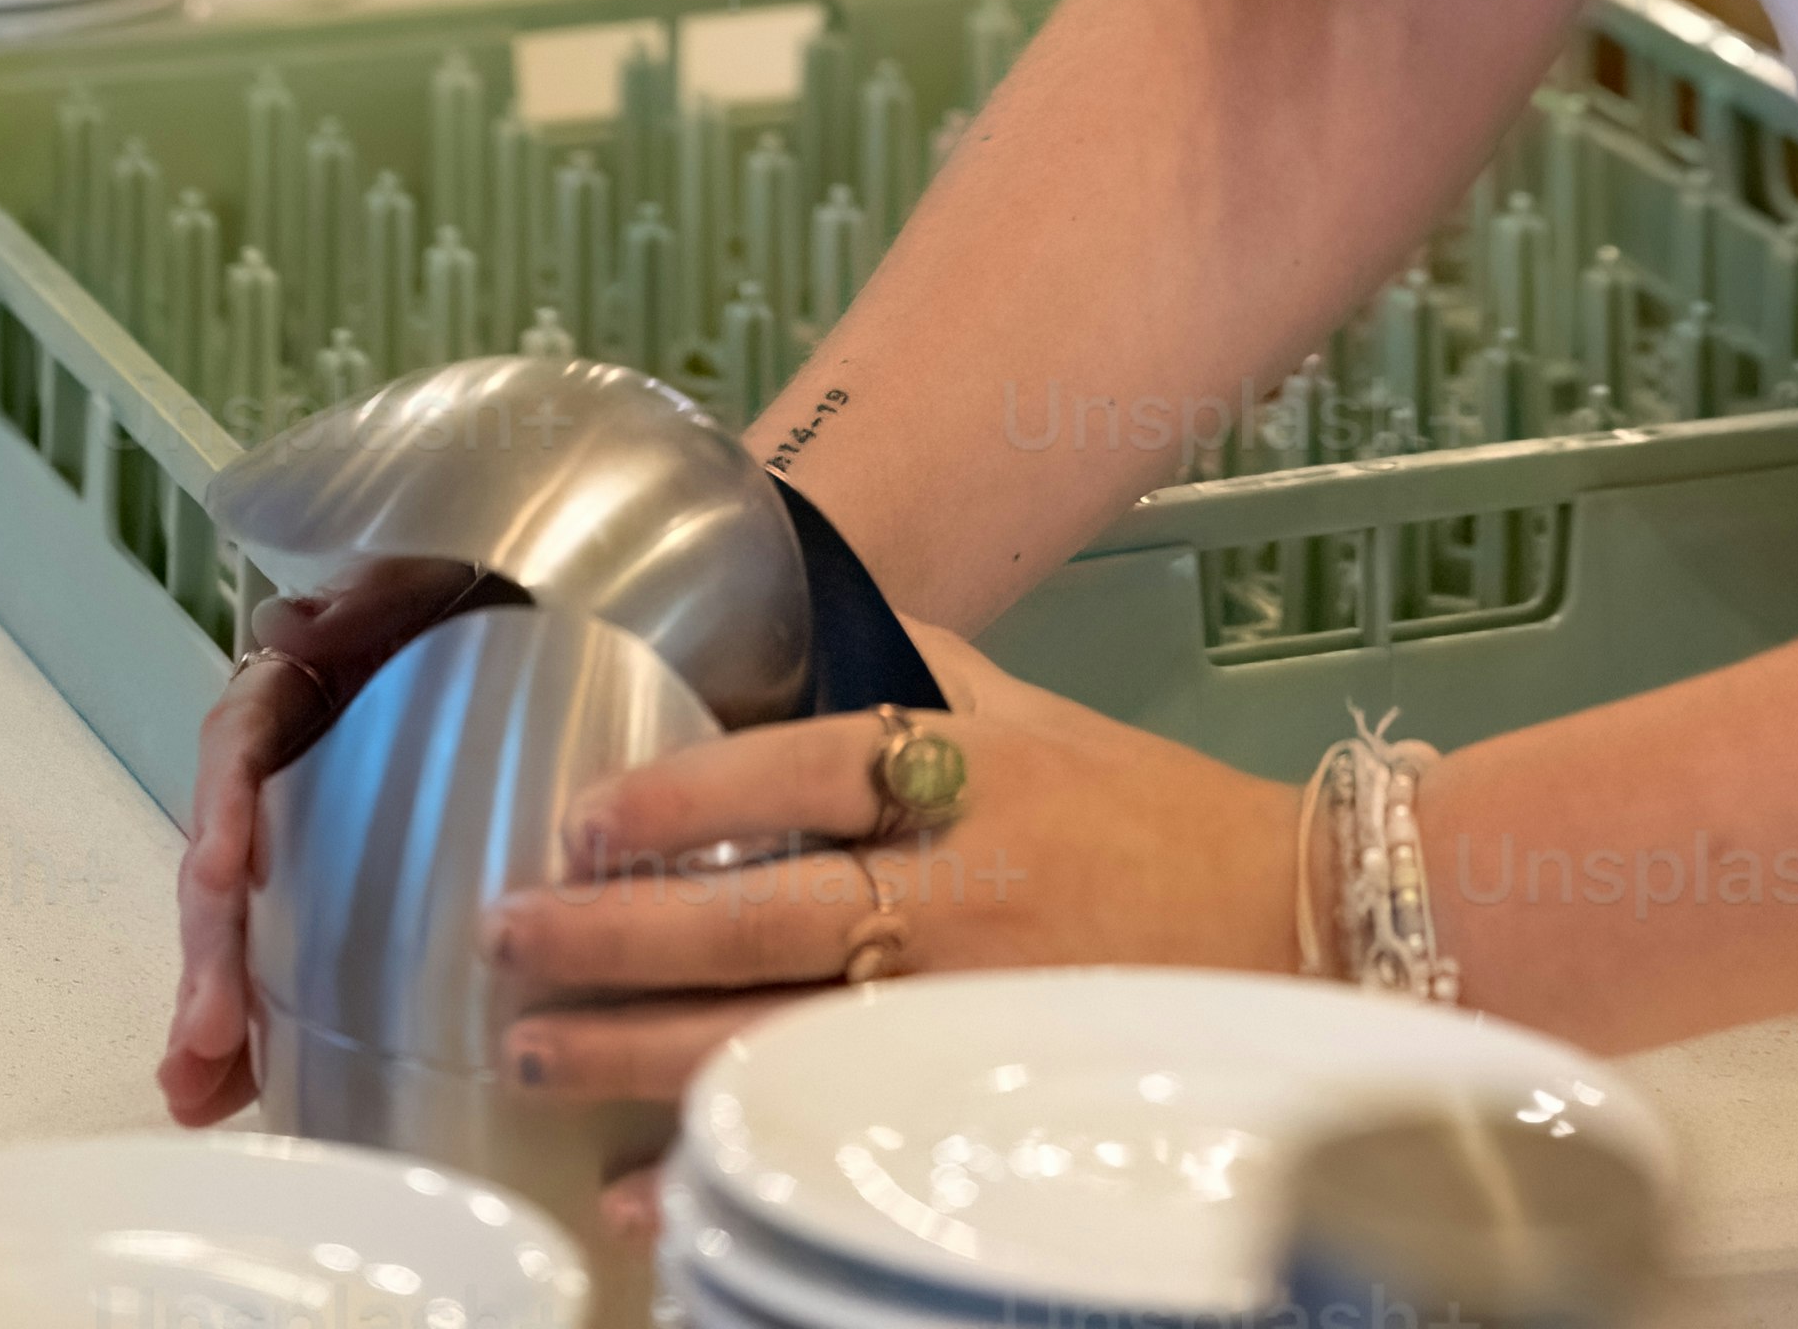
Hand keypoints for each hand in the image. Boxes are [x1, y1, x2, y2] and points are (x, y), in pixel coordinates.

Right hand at [160, 556, 493, 1125]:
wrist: (545, 631)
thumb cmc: (477, 601)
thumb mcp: (427, 579)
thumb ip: (365, 599)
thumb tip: (290, 626)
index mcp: (295, 691)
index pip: (239, 744)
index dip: (220, 810)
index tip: (216, 878)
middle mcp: (286, 772)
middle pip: (230, 862)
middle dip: (211, 952)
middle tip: (205, 1038)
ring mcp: (310, 843)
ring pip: (245, 928)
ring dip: (215, 1011)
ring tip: (195, 1091)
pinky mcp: (343, 902)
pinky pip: (291, 965)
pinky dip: (261, 1031)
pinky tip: (232, 1093)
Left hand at [483, 624, 1306, 1188]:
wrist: (1294, 930)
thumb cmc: (1157, 818)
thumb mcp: (1041, 716)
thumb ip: (926, 670)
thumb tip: (811, 611)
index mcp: (968, 775)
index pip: (798, 771)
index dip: (682, 794)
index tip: (581, 817)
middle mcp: (955, 891)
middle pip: (755, 913)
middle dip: (612, 933)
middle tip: (503, 938)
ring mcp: (962, 1008)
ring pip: (767, 1031)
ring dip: (634, 1050)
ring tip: (529, 1054)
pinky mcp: (974, 1097)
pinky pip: (827, 1134)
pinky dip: (728, 1162)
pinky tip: (640, 1187)